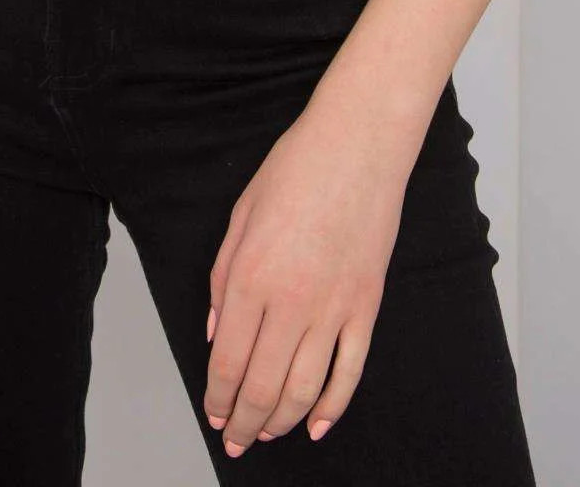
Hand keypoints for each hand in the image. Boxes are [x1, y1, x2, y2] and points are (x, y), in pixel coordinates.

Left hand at [203, 106, 408, 456]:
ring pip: (304, 390)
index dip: (218, 396)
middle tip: (235, 437)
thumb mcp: (240, 216)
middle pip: (263, 386)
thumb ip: (223, 280)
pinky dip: (333, 407)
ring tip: (267, 433)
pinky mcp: (366, 305)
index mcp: (251, 276)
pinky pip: (349, 371)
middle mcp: (291, 300)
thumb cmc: (297, 168)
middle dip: (243, 422)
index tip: (213, 413)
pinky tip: (318, 424)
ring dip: (282, 422)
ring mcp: (334, 307)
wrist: (358, 143)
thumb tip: (218, 335)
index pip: (228, 361)